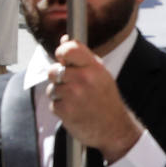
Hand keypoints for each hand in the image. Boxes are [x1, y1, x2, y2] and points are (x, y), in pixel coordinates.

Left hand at [46, 37, 144, 163]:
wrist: (113, 127)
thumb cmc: (106, 98)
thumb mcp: (100, 73)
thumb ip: (82, 57)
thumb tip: (65, 39)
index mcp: (94, 67)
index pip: (69, 49)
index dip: (61, 52)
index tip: (62, 57)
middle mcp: (83, 79)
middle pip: (53, 70)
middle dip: (57, 77)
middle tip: (69, 82)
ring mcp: (73, 95)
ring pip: (52, 88)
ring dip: (59, 94)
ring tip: (75, 99)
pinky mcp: (65, 111)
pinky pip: (53, 104)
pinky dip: (60, 107)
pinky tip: (74, 109)